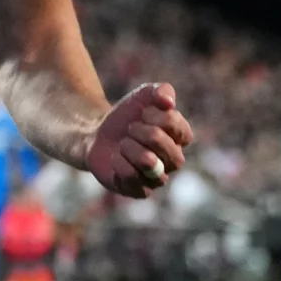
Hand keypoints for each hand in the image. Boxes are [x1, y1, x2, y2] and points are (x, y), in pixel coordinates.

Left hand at [87, 82, 192, 198]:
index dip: (162, 119)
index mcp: (178, 139)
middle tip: (131, 127)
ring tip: (122, 143)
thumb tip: (168, 102)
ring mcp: (155, 178)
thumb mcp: (143, 96)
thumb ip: (161, 91)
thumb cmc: (127, 116)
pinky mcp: (135, 189)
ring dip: (134, 151)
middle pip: (173, 155)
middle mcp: (171, 162)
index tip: (144, 112)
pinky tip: (115, 157)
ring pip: (154, 171)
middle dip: (149, 136)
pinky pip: (135, 183)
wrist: (96, 132)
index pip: (183, 133)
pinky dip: (121, 165)